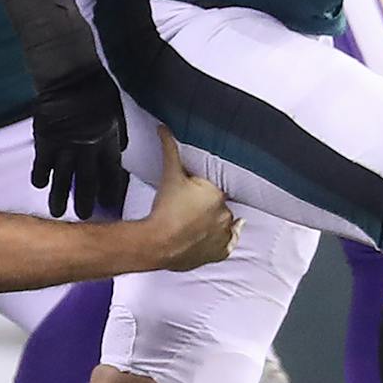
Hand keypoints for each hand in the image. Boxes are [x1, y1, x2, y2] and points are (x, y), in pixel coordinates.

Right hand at [31, 58, 126, 218]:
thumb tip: (122, 147)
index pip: (111, 173)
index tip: (109, 205)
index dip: (111, 191)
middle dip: (86, 202)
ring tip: (58, 213)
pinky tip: (39, 185)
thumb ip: (118, 134)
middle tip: (84, 217)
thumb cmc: (97, 89)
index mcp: (108, 142)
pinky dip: (40, 176)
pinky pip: (41, 164)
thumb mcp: (117, 112)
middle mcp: (87, 149)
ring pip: (62, 179)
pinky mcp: (45, 141)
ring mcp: (65, 146)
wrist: (71, 77)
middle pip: (87, 182)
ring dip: (60, 197)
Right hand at [142, 127, 237, 269]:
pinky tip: (204, 238)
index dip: (201, 194)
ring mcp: (224, 235)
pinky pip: (225, 245)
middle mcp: (226, 215)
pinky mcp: (220, 253)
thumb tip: (163, 128)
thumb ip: (169, 149)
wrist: (157, 242)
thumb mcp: (169, 175)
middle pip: (219, 208)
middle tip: (187, 212)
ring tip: (193, 226)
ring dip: (212, 224)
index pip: (214, 191)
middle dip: (206, 208)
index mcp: (218, 194)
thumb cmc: (164, 210)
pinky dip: (218, 242)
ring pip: (223, 226)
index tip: (190, 198)